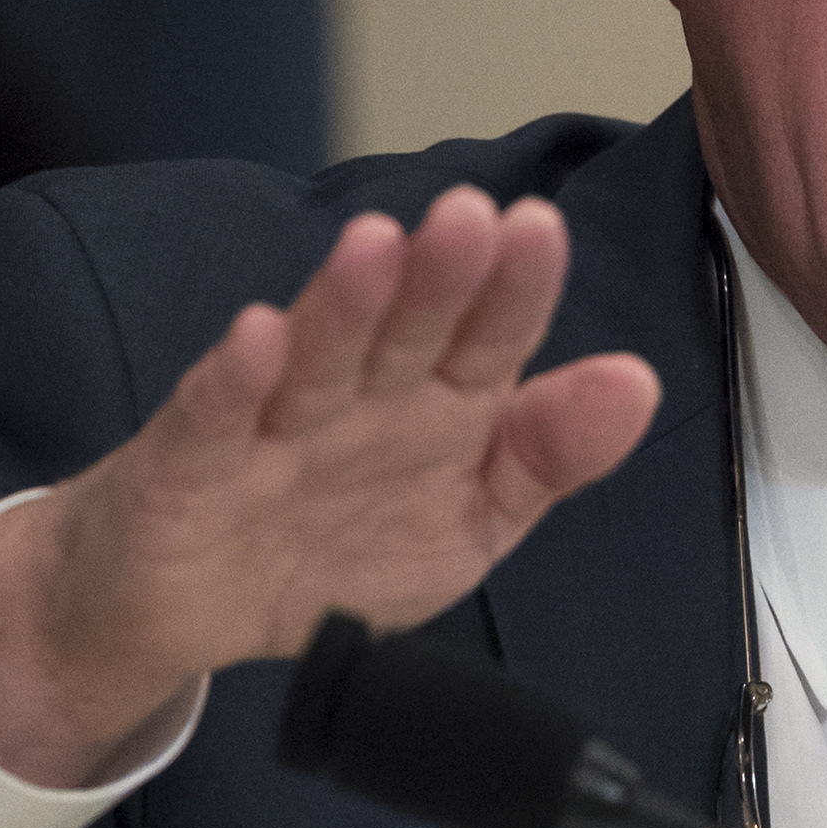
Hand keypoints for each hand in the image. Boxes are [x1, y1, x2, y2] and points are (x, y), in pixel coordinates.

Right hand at [0, 190, 660, 788]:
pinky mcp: (190, 467)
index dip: (514, 289)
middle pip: (406, 329)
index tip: (539, 232)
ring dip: (344, 304)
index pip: (488, 337)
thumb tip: (637, 384)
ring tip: (374, 248)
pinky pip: (214, 418)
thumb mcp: (470, 520)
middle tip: (469, 217)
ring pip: (316, 355)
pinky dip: (234, 380)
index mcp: (438, 405)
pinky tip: (256, 337)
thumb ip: (550, 456)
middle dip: (437, 276)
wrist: (189, 610)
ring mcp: (273, 425)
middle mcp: (361, 397)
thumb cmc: (335, 545)